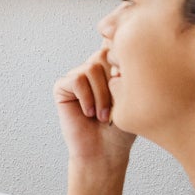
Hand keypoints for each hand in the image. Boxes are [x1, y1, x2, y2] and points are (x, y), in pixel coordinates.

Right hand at [53, 49, 135, 170]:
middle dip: (114, 79)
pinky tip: (89, 113)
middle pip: (105, 53)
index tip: (126, 57)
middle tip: (116, 104)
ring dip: (102, 95)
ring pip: (92, 67)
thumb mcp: (131, 95)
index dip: (117, 44)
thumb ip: (122, 69)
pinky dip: (87, 98)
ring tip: (103, 115)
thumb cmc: (121, 129)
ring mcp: (77, 76)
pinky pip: (77, 79)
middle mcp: (94, 68)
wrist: (105, 152)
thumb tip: (112, 45)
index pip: (114, 43)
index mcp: (112, 68)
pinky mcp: (62, 86)